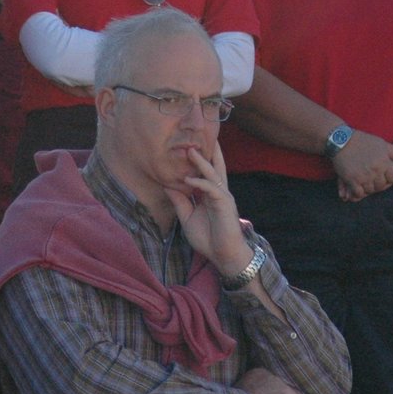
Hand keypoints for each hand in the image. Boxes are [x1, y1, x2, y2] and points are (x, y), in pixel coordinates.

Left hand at [165, 140, 253, 276]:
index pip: (204, 173)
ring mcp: (223, 196)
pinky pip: (211, 189)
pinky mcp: (225, 203)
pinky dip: (199, 182)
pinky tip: (187, 179)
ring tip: (190, 150)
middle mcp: (218, 192)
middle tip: (195, 138)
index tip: (184, 148)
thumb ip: (180, 201)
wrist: (223, 255)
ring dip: (201, 162)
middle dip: (206, 152)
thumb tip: (167, 185)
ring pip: (213, 174)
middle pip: (213, 167)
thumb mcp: (187, 218)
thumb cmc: (208, 238)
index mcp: (210, 194)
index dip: (196, 161)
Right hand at [331, 130, 392, 202]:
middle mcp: (375, 170)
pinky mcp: (352, 180)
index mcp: (384, 161)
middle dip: (379, 183)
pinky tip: (358, 186)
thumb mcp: (382, 144)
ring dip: (368, 188)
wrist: (341, 140)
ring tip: (365, 181)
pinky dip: (358, 192)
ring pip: (370, 190)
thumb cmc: (363, 141)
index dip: (389, 177)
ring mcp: (363, 176)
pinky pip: (358, 193)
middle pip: (381, 186)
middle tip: (373, 178)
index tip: (384, 174)